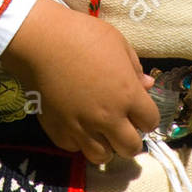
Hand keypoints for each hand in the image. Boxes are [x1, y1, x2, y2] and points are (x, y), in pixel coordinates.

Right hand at [0, 0, 159, 164]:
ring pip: (102, 156)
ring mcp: (82, 128)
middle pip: (130, 148)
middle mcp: (108, 117)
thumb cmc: (82, 35)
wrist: (41, 41)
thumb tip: (147, 85)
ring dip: (106, 145)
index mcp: (127, 95)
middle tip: (123, 126)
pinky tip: (77, 124)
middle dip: (131, 139)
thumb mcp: (117, 43)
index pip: (151, 122)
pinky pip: (74, 147)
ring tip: (100, 130)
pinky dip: (78, 140)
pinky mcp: (59, 131)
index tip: (139, 110)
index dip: (147, 116)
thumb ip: (135, 67)